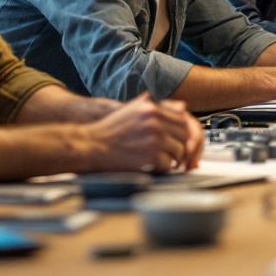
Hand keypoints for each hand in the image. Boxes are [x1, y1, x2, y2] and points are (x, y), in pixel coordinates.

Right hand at [80, 94, 201, 173]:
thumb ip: (157, 106)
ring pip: (179, 150)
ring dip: (174, 159)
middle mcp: (154, 118)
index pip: (181, 118)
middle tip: (176, 155)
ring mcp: (153, 136)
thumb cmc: (111, 130)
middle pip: (184, 134)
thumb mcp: (133, 110)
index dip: (182, 132)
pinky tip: (157, 168)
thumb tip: (183, 106)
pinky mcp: (150, 154)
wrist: (91, 144)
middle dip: (181, 146)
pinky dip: (165, 169)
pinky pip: (169, 164)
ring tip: (166, 162)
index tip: (178, 141)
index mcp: (151, 106)